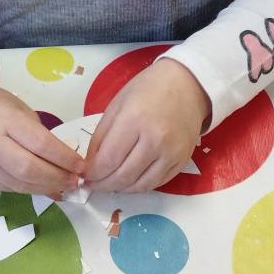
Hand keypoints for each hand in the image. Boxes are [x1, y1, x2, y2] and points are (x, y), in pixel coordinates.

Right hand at [0, 63, 84, 193]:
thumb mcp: (17, 107)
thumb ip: (38, 132)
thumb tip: (64, 160)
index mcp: (4, 119)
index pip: (39, 143)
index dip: (64, 157)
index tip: (82, 165)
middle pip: (28, 169)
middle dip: (57, 178)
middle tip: (76, 180)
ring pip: (18, 184)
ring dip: (46, 188)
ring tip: (65, 186)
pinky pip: (8, 188)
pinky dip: (29, 190)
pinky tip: (44, 187)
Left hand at [84, 59, 210, 192]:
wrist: (187, 84)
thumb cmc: (149, 89)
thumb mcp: (117, 105)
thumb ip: (101, 135)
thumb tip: (91, 164)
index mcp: (134, 120)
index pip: (108, 160)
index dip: (93, 173)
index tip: (86, 175)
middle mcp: (155, 139)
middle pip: (123, 176)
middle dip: (103, 184)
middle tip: (94, 184)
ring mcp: (171, 153)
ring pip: (140, 185)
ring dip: (120, 189)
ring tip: (109, 184)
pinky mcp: (182, 161)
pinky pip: (156, 183)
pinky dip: (139, 186)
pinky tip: (129, 180)